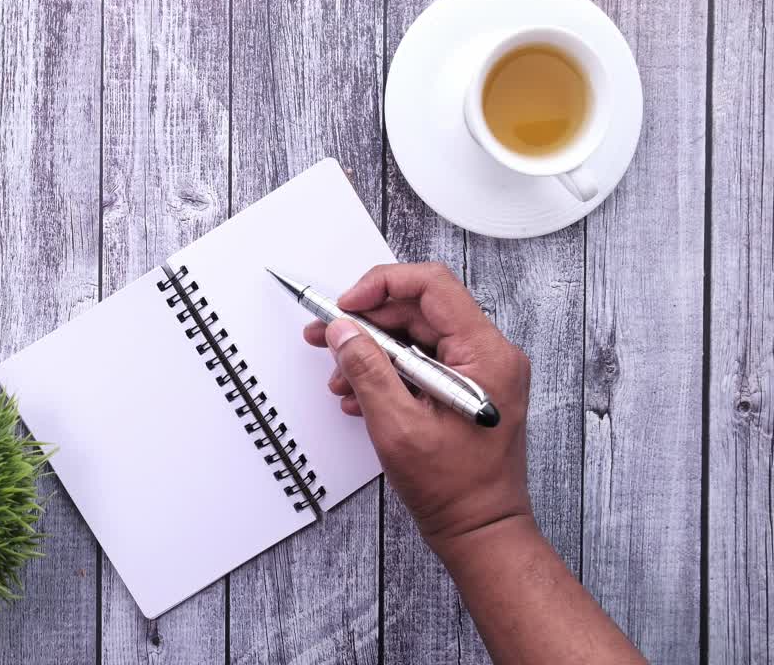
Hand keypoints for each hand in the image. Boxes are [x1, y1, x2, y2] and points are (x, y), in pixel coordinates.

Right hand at [303, 262, 532, 553]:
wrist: (480, 531)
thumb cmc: (456, 490)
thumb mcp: (397, 426)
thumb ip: (367, 370)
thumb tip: (344, 332)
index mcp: (485, 354)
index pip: (432, 286)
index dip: (381, 286)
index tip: (346, 306)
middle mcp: (489, 355)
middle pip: (420, 310)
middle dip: (368, 323)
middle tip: (327, 335)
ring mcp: (480, 372)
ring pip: (416, 337)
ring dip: (372, 351)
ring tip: (340, 376)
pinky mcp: (467, 388)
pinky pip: (422, 361)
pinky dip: (387, 371)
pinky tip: (361, 394)